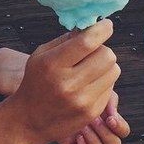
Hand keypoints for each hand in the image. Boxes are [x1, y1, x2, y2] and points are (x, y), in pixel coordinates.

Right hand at [5, 19, 119, 143]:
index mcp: (53, 63)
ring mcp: (82, 100)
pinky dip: (103, 81)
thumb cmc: (35, 81)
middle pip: (106, 56)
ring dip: (106, 65)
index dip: (101, 30)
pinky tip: (88, 84)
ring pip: (113, 71)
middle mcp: (69, 83)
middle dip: (103, 48)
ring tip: (91, 68)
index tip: (107, 24)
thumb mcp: (40, 55)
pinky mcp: (92, 112)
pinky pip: (111, 88)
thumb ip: (64, 40)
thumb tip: (88, 27)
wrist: (30, 119)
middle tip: (94, 50)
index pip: (86, 42)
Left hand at [58, 91, 130, 143]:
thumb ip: (109, 100)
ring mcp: (88, 141)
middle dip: (104, 132)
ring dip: (93, 139)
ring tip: (83, 126)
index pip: (123, 131)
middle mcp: (99, 134)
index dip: (120, 128)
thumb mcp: (95, 91)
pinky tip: (78, 136)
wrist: (52, 96)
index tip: (110, 119)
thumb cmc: (75, 93)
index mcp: (107, 121)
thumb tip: (114, 114)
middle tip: (93, 119)